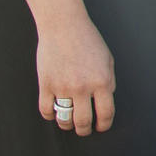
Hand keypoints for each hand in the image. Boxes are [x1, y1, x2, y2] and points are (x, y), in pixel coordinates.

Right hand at [36, 13, 115, 135]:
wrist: (64, 26)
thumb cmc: (88, 41)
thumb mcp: (108, 60)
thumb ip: (109, 82)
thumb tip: (105, 101)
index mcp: (102, 82)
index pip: (105, 114)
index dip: (104, 125)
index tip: (101, 127)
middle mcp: (83, 87)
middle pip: (83, 122)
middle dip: (85, 130)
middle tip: (84, 129)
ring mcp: (63, 87)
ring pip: (64, 119)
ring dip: (67, 125)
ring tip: (70, 122)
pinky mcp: (46, 85)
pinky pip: (46, 110)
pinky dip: (50, 115)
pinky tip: (55, 112)